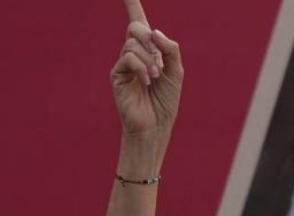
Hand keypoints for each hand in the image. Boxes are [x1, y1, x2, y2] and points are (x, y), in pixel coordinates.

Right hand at [110, 0, 181, 140]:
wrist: (156, 126)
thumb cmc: (166, 101)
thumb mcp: (176, 72)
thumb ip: (170, 49)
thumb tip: (155, 32)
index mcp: (149, 51)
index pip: (138, 21)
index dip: (131, 4)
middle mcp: (134, 53)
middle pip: (136, 27)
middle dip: (151, 40)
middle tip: (160, 63)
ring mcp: (124, 63)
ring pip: (133, 44)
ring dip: (150, 59)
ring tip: (156, 77)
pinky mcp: (117, 74)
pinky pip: (128, 57)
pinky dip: (141, 67)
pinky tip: (147, 81)